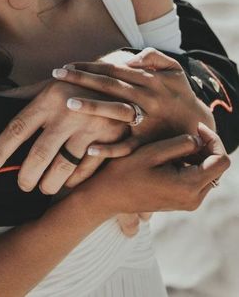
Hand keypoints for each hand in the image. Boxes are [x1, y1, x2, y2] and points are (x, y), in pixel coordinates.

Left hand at [0, 79, 127, 193]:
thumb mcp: (46, 85)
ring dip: (49, 183)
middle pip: (39, 154)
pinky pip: (87, 170)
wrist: (118, 82)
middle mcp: (68, 112)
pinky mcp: (110, 138)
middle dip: (26, 176)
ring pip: (63, 167)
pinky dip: (74, 180)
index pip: (17, 128)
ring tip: (44, 186)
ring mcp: (90, 126)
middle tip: (23, 184)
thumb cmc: (73, 87)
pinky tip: (67, 181)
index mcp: (49, 98)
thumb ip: (18, 95)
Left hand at [58, 48, 215, 157]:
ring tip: (68, 104)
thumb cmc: (179, 93)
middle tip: (57, 75)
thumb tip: (132, 58)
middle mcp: (147, 98)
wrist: (198, 125)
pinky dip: (109, 149)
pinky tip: (88, 148)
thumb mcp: (174, 70)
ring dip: (93, 108)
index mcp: (149, 79)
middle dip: (82, 79)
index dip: (89, 66)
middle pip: (109, 86)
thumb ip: (154, 57)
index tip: (67, 65)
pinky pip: (126, 147)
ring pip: (117, 112)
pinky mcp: (147, 143)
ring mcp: (147, 120)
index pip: (113, 69)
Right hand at [79, 123, 229, 215]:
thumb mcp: (153, 151)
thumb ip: (181, 144)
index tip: (196, 126)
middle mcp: (194, 199)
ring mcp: (189, 202)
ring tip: (175, 143)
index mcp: (188, 185)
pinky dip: (192, 165)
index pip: (221, 161)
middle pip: (217, 167)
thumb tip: (199, 140)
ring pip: (209, 173)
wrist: (109, 195)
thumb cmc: (127, 170)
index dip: (214, 140)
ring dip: (199, 156)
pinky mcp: (183, 201)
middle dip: (207, 146)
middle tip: (187, 130)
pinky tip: (172, 156)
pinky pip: (198, 180)